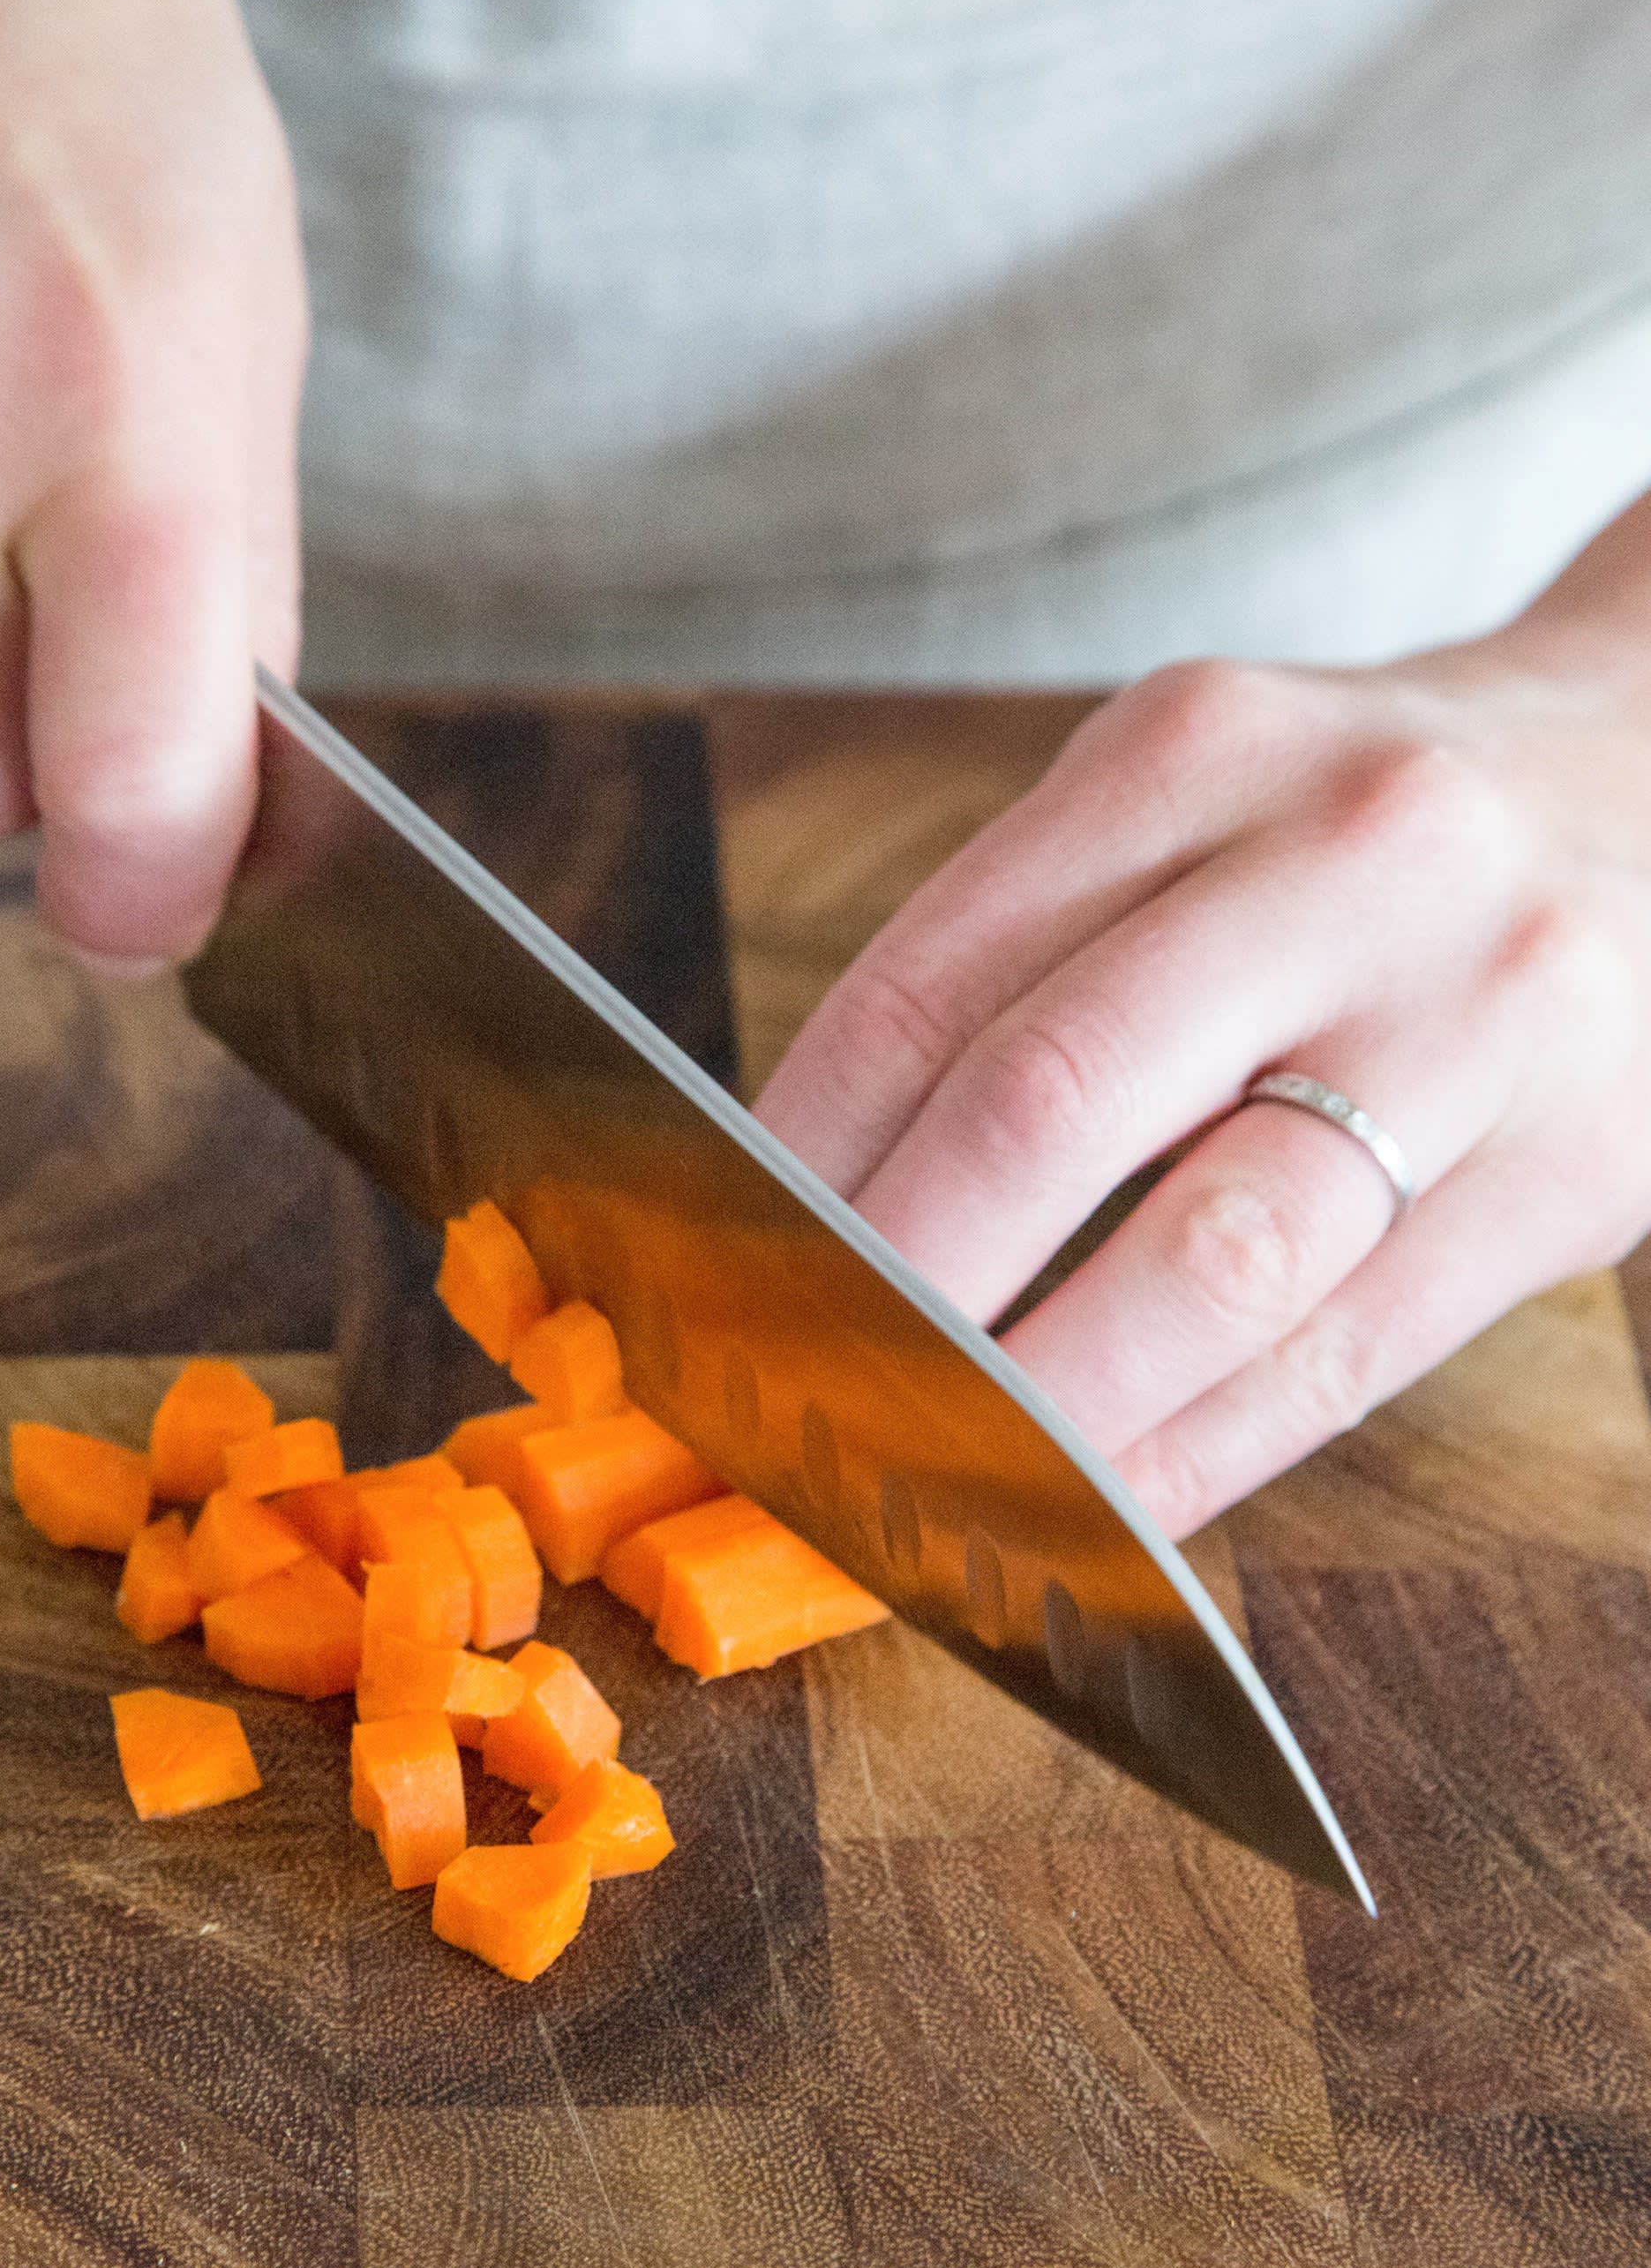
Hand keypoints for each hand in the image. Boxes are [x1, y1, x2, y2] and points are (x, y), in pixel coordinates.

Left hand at [755, 567, 1650, 1535]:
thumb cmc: (1373, 833)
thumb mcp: (1196, 803)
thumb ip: (1026, 961)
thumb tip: (812, 1198)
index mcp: (1194, 752)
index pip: (932, 984)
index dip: (793, 1164)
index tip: (704, 1286)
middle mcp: (1342, 861)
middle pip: (1051, 1102)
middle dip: (888, 1290)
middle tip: (781, 1407)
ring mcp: (1477, 1016)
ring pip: (1214, 1252)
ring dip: (1039, 1401)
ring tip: (918, 1485)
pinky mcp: (1575, 1168)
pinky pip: (1347, 1351)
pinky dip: (1199, 1451)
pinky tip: (1098, 1515)